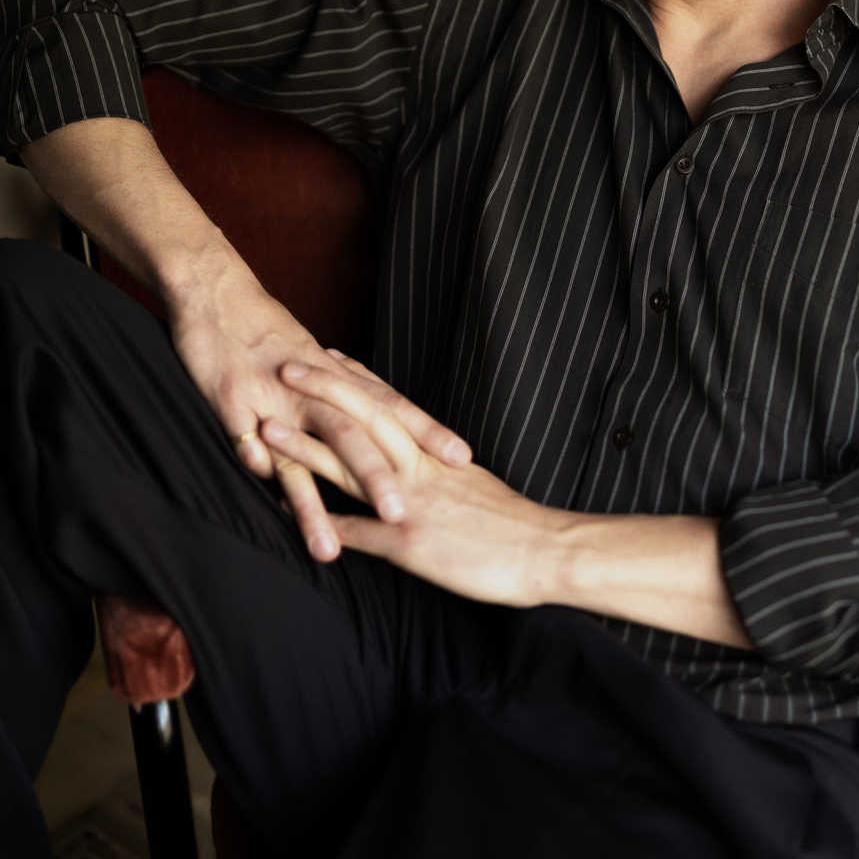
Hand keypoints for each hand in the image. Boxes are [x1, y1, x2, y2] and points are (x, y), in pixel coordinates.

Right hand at [168, 266, 470, 559]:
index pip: (390, 406)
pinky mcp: (230, 400)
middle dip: (377, 477)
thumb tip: (364, 431)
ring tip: (327, 551)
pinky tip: (264, 491)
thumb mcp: (313, 359)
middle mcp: (310, 388)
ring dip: (312, 504)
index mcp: (335, 376)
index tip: (461, 456)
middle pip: (352, 434)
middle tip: (404, 516)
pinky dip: (254, 461)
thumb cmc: (266, 328)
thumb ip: (338, 396)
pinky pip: (242, 439)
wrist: (218, 291)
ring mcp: (270, 396)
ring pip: (298, 451)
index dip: (425, 430)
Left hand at [261, 358, 563, 603]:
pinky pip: (357, 531)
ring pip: (351, 464)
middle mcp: (419, 467)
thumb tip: (417, 465)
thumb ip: (437, 473)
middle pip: (365, 416)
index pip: (390, 403)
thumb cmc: (511, 523)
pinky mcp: (409, 543)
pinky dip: (321, 522)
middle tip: (286, 364)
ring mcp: (411, 502)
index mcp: (434, 453)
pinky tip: (285, 516)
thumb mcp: (470, 486)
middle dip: (324, 390)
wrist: (543, 551)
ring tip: (268, 427)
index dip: (357, 378)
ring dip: (307, 445)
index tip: (327, 353)